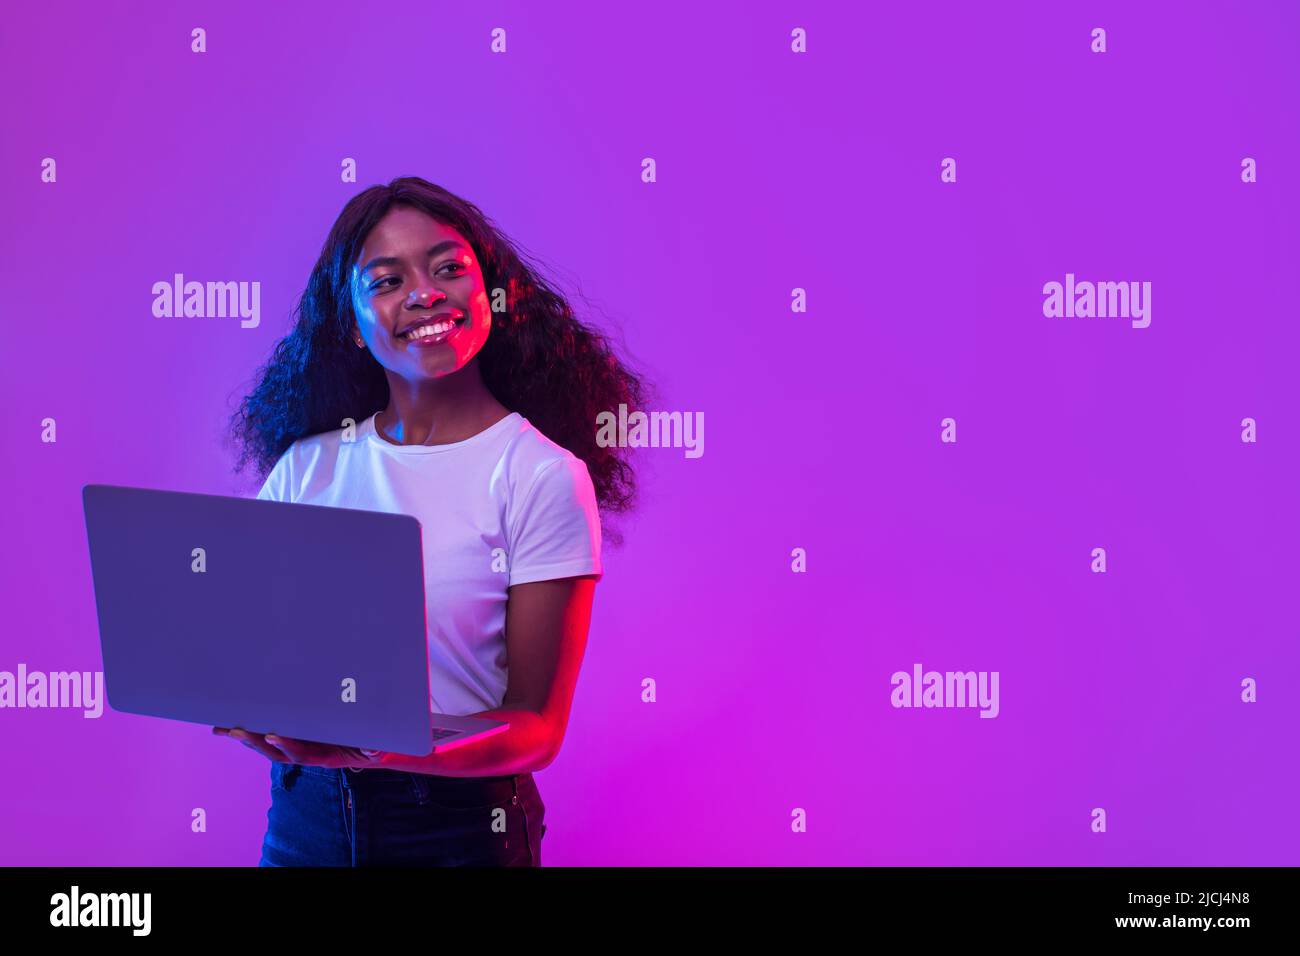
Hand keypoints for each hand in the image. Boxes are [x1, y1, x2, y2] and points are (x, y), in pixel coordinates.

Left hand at [213, 726, 380, 768]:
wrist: (360, 752)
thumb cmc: (365, 747)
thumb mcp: (373, 749)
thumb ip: (373, 749)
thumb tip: (372, 748)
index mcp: (320, 756)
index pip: (300, 752)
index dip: (286, 744)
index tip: (272, 734)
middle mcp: (302, 755)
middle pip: (274, 750)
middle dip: (256, 741)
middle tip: (236, 729)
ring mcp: (293, 748)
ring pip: (265, 745)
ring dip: (245, 738)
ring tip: (224, 728)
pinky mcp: (288, 741)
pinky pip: (265, 737)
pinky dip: (246, 734)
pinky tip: (226, 727)